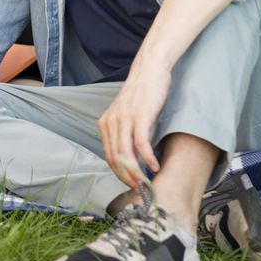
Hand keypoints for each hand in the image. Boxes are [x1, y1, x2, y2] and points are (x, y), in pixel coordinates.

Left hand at [98, 65, 169, 188]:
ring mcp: (124, 120)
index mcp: (105, 123)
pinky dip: (148, 159)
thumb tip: (131, 155)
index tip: (129, 184)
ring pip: (126, 154)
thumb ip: (124, 132)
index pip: (108, 156)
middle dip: (126, 177)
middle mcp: (111, 122)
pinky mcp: (139, 117)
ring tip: (146, 183)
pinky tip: (155, 167)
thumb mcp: (126, 114)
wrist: (149, 71)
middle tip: (139, 189)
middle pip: (115, 158)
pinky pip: (141, 144)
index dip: (118, 173)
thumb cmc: (141, 94)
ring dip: (136, 172)